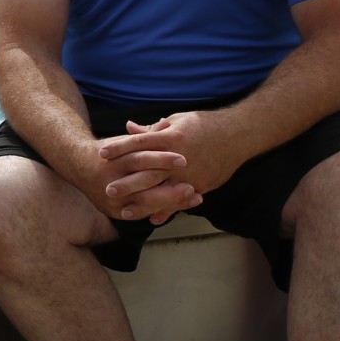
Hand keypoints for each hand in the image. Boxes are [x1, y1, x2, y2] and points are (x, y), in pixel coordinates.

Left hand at [97, 112, 242, 222]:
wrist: (238, 135)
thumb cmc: (204, 125)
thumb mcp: (178, 121)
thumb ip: (152, 129)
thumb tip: (129, 127)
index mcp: (171, 138)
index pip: (139, 142)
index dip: (120, 148)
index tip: (101, 154)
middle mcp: (178, 158)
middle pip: (147, 171)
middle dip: (127, 182)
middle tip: (106, 190)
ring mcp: (189, 174)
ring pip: (162, 191)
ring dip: (142, 202)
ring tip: (124, 211)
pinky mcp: (200, 185)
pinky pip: (179, 201)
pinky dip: (166, 211)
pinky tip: (152, 219)